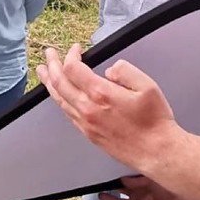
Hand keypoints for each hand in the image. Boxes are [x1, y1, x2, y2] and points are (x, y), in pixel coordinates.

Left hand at [36, 44, 179, 171]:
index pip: (73, 69)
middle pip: (60, 83)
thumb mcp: (147, 86)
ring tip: (43, 72)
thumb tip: (109, 69)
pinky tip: (60, 95)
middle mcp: (88, 109)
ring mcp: (86, 123)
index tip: (77, 48)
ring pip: (59, 99)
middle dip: (52, 65)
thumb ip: (125, 70)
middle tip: (49, 54)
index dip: (71, 55)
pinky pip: (67, 113)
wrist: (156, 151)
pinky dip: (60, 100)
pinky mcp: (88, 134)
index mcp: (101, 94)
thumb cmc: (154, 121)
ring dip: (50, 83)